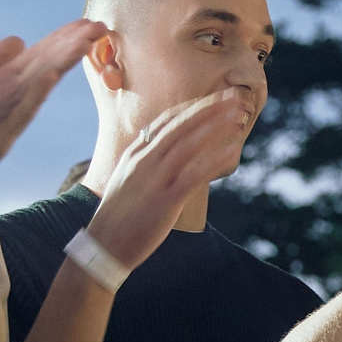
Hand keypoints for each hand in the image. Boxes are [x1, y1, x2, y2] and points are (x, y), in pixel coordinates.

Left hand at [0, 20, 101, 231]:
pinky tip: (50, 78)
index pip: (39, 56)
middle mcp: (10, 102)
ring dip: (61, 64)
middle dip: (71, 45)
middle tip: (100, 25)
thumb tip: (19, 39)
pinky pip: (16, 116)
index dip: (63, 37)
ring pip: (37, 87)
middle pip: (45, 67)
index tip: (90, 20)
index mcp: (1, 87)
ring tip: (84, 43)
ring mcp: (5, 121)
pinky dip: (34, 96)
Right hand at [84, 89, 256, 270]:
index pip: (167, 120)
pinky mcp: (165, 199)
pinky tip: (233, 149)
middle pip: (181, 124)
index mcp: (135, 152)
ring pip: (189, 143)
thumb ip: (146, 163)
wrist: (102, 246)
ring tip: (239, 114)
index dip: (193, 107)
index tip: (214, 98)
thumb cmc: (118, 216)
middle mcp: (144, 160)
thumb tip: (166, 155)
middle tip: (235, 96)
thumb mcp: (128, 180)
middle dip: (210, 107)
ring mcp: (154, 178)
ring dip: (216, 125)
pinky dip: (215, 159)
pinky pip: (195, 174)